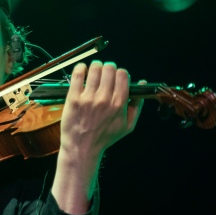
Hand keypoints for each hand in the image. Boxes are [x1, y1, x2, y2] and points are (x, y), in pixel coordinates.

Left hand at [51, 61, 143, 213]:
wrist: (82, 148)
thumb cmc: (104, 138)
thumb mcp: (127, 126)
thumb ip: (137, 105)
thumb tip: (141, 84)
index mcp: (119, 104)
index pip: (122, 75)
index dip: (120, 73)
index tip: (116, 76)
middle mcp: (104, 99)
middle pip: (109, 69)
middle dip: (108, 68)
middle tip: (105, 72)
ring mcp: (88, 98)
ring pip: (95, 69)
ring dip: (96, 66)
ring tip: (94, 70)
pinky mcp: (73, 98)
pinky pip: (78, 74)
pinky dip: (81, 68)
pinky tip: (82, 69)